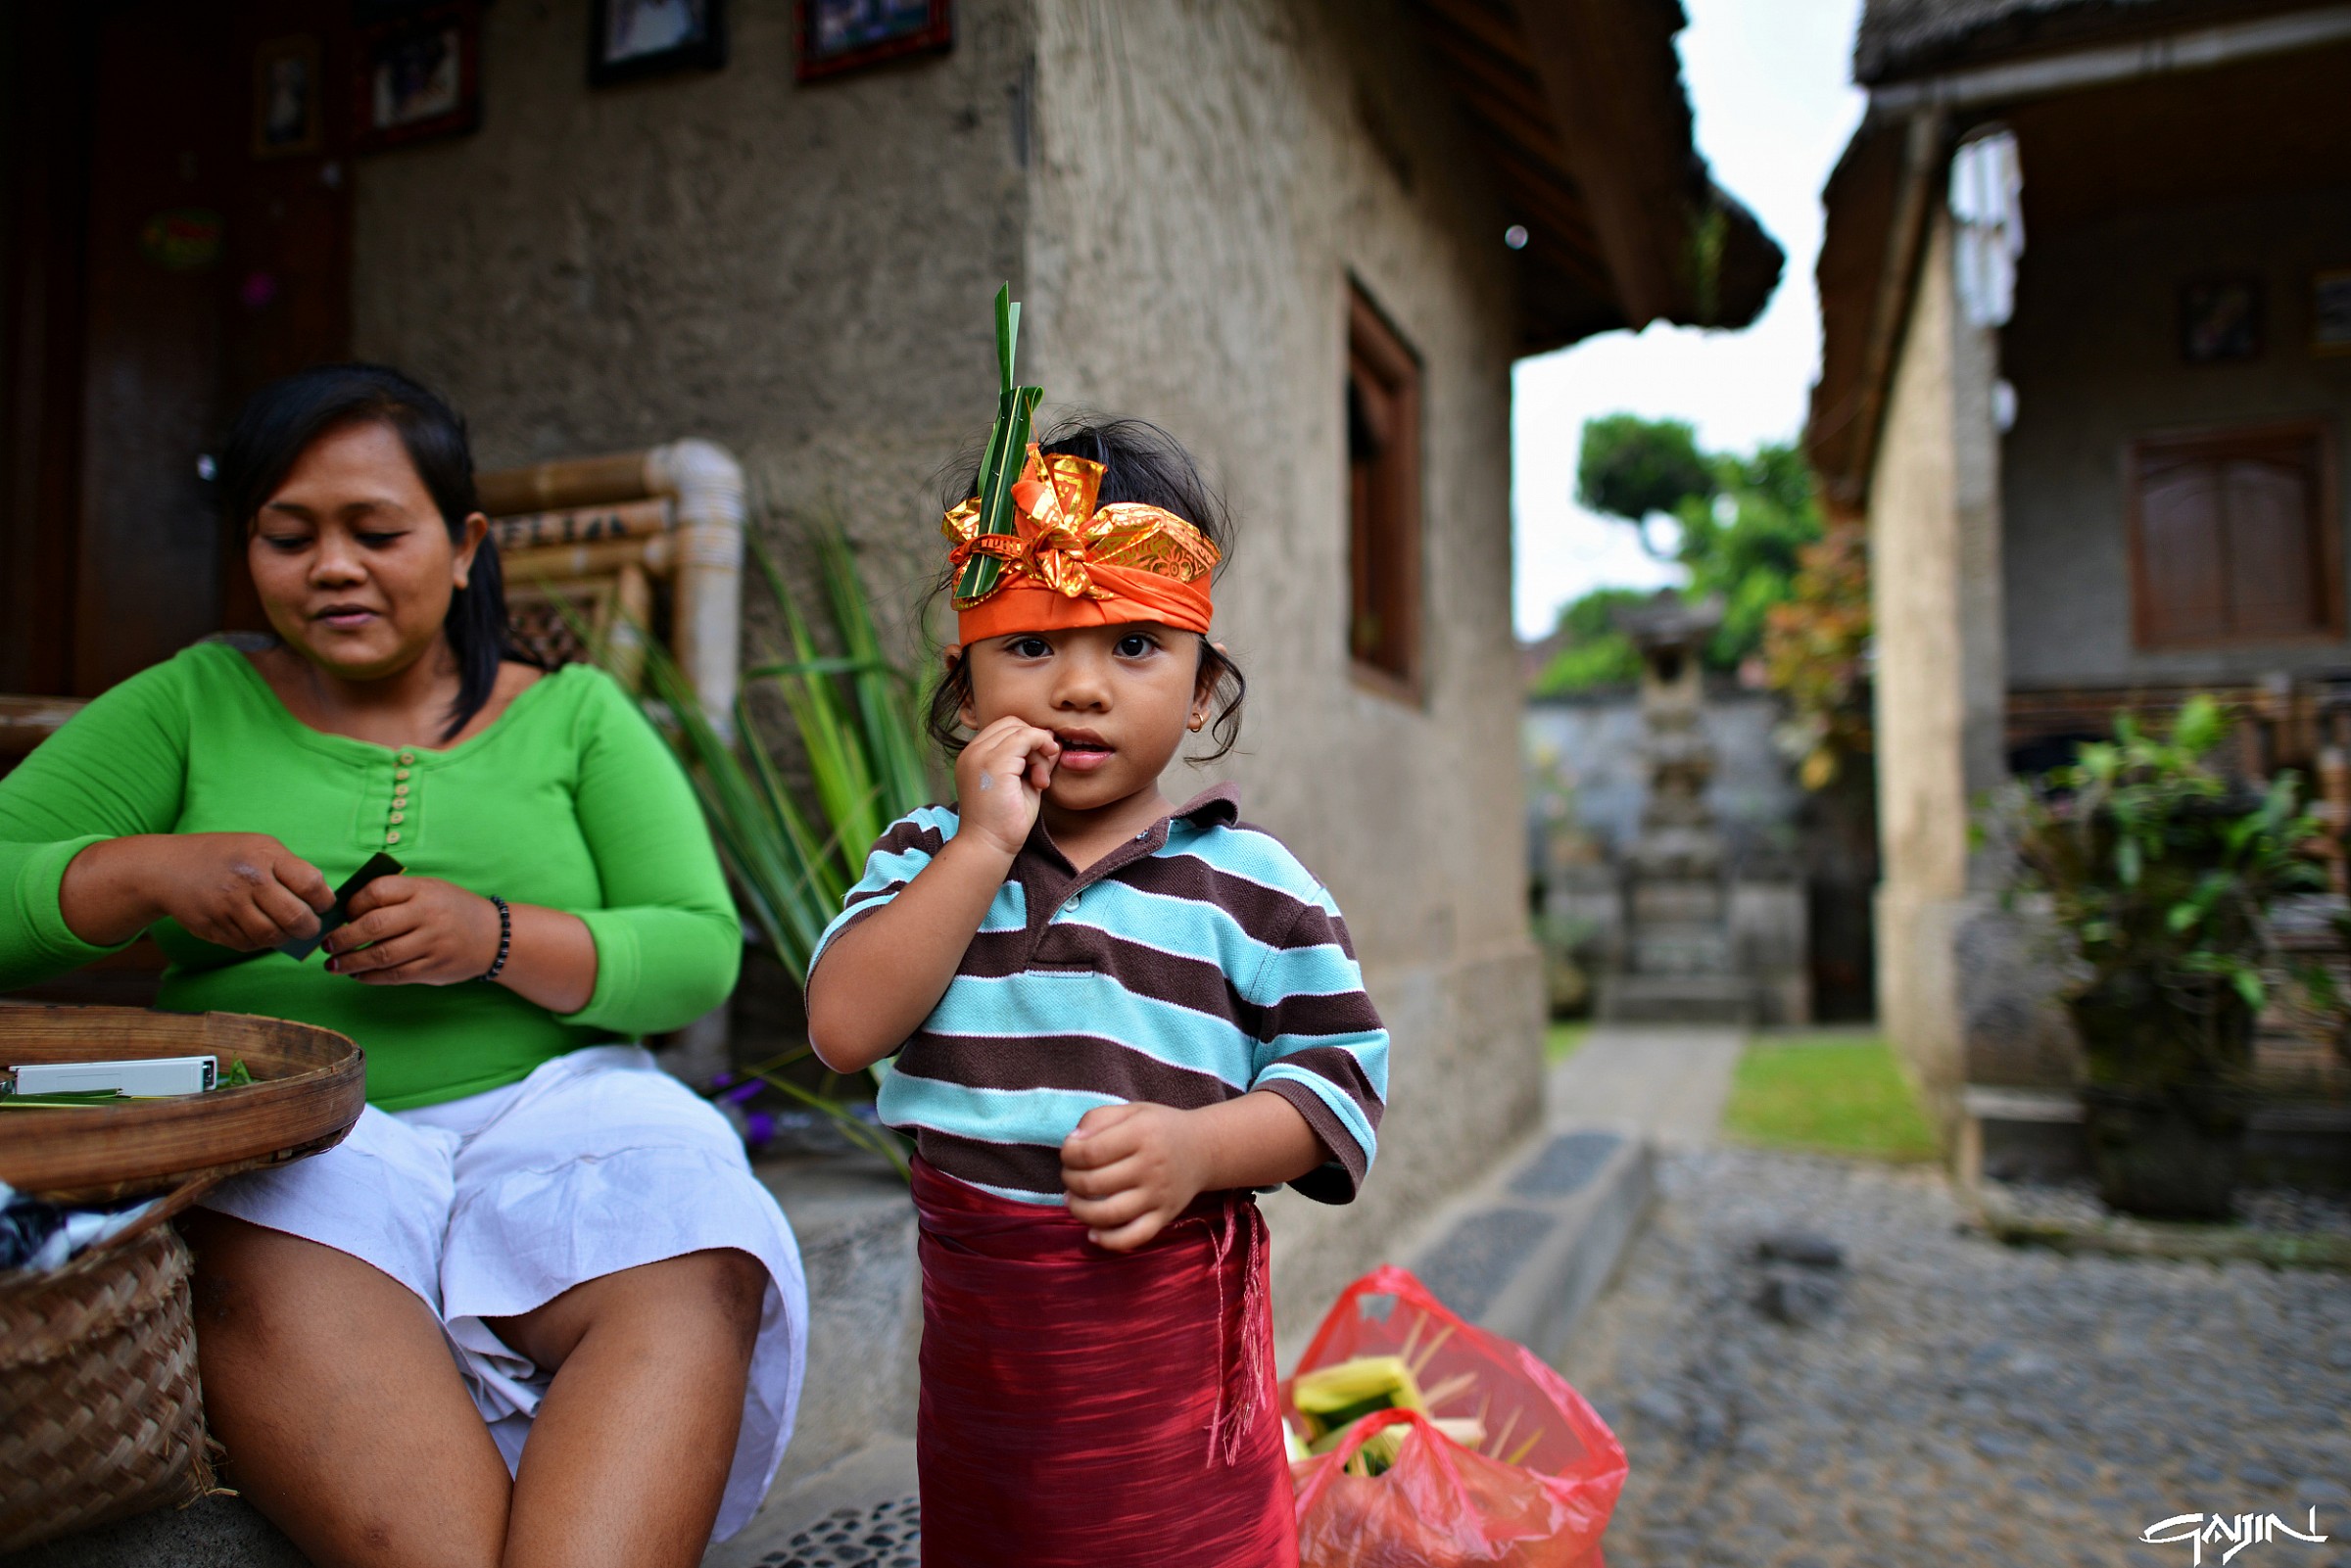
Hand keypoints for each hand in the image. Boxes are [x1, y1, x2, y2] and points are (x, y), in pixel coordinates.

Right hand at [62, 832, 333, 950]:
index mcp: (264, 856)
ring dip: (285, 938)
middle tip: (310, 926)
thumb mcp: (259, 846)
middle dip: (310, 927)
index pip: (311, 884)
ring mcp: (229, 907)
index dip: (324, 900)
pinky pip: (248, 944)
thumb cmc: (225, 856)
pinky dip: (259, 942)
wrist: (167, 868)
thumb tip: (322, 900)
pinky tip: (258, 930)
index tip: (323, 904)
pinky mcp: (214, 928)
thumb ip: (290, 869)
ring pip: (272, 937)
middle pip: (296, 918)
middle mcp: (248, 882)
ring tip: (285, 930)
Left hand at [322, 875, 501, 985]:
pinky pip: (395, 975)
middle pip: (374, 926)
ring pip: (382, 955)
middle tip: (326, 945)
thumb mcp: (428, 889)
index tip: (341, 915)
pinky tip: (358, 975)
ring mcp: (432, 943)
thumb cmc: (451, 910)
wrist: (494, 936)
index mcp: (422, 889)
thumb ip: (394, 896)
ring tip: (333, 965)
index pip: (377, 891)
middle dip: (343, 937)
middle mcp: (427, 914)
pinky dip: (371, 976)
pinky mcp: (434, 968)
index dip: (352, 904)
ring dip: (351, 962)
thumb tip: (346, 913)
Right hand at [954, 716, 1058, 857]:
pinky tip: (1041, 780)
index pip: (1004, 728)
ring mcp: (980, 755)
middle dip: (1034, 743)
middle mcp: (972, 751)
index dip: (1027, 741)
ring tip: (1040, 782)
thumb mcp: (1022, 783)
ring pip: (1020, 729)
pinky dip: (1041, 752)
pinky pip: (1026, 737)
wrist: (990, 846)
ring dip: (1039, 752)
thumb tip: (1053, 741)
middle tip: (1041, 775)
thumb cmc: (1006, 821)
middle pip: (1012, 723)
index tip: (1038, 768)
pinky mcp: (993, 762)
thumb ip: (1033, 761)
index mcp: (974, 756)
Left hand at [1061, 1102, 1209, 1251]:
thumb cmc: (1159, 1128)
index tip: (1068, 1152)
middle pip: (1093, 1183)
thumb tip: (1072, 1142)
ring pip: (1108, 1214)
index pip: (1089, 1152)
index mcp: (1141, 1134)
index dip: (1068, 1154)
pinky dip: (1108, 1241)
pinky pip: (1134, 1237)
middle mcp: (1151, 1166)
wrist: (1203, 1149)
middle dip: (1069, 1180)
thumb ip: (1098, 1118)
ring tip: (1073, 1200)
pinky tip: (1093, 1233)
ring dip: (1079, 1210)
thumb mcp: (1131, 1111)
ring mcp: (1158, 1195)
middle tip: (1069, 1174)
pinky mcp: (1165, 1216)